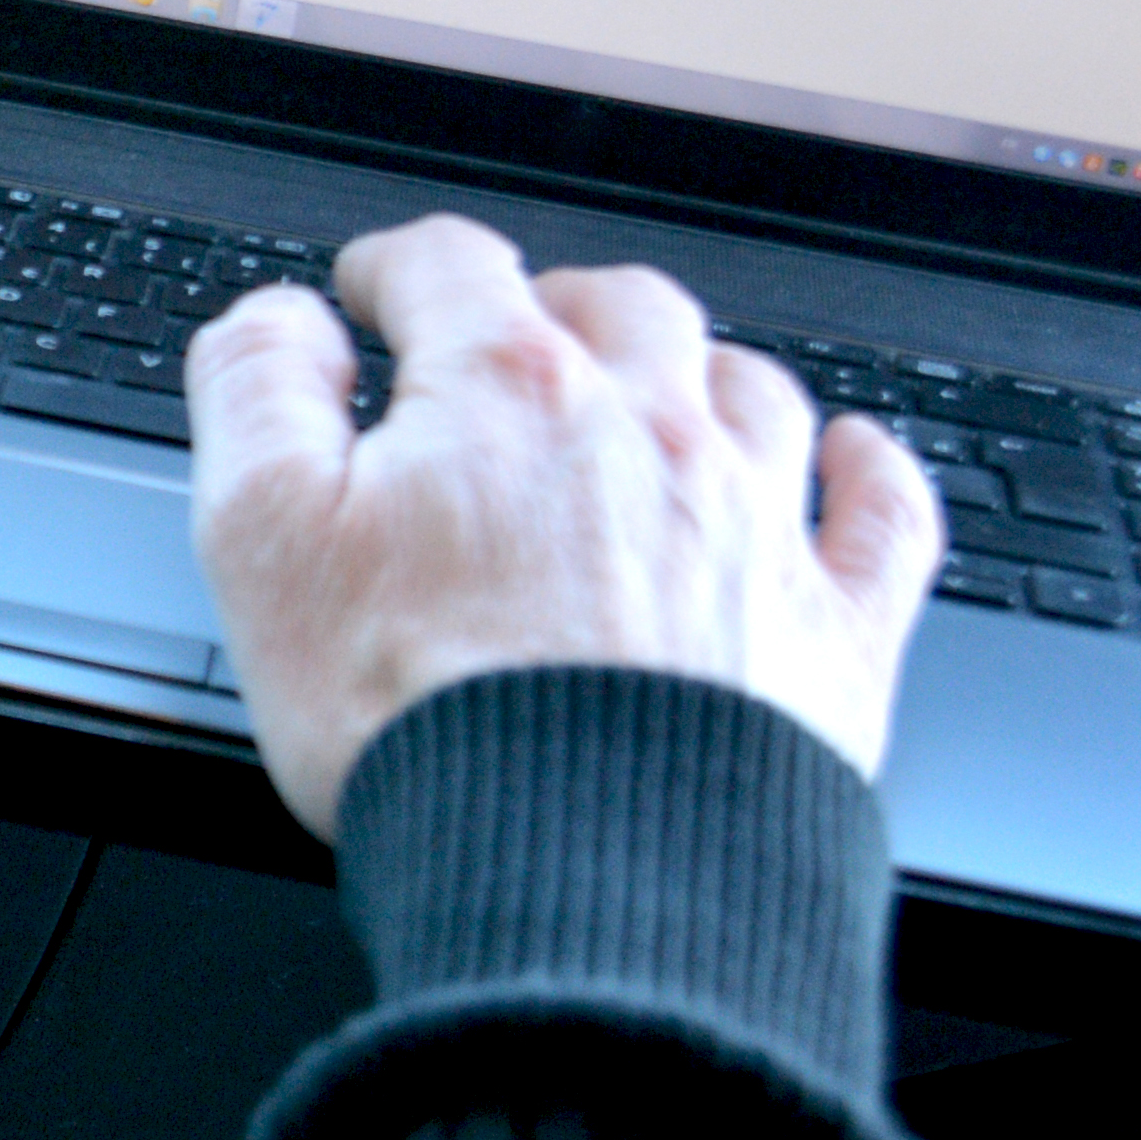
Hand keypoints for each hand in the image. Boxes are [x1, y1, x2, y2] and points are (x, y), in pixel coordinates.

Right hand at [182, 214, 939, 840]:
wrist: (587, 872)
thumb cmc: (419, 714)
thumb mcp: (260, 535)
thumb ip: (257, 393)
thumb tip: (278, 323)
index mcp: (507, 396)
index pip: (450, 266)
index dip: (395, 267)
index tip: (372, 293)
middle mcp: (649, 431)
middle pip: (619, 304)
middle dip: (555, 303)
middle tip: (512, 335)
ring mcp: (756, 524)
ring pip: (750, 387)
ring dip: (699, 371)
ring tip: (661, 392)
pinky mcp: (833, 629)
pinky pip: (883, 514)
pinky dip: (869, 469)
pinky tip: (854, 456)